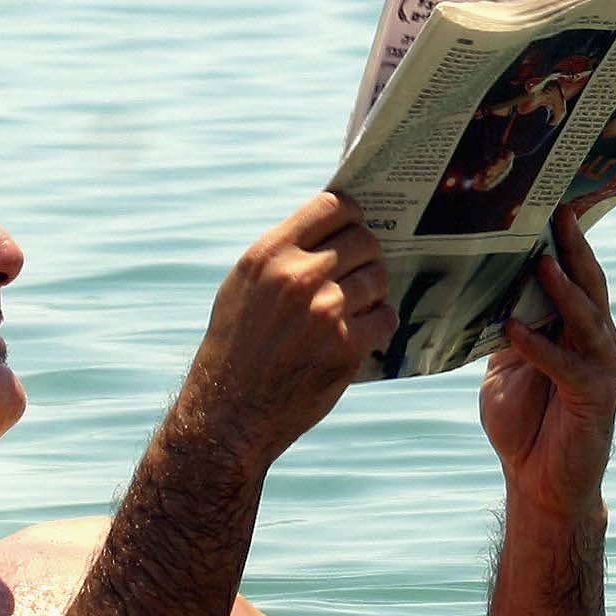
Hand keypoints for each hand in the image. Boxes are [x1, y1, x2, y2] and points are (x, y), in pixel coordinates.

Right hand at [176, 191, 393, 472]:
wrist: (229, 409)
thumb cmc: (236, 345)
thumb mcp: (246, 284)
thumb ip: (285, 254)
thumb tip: (333, 230)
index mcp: (270, 254)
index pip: (332, 206)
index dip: (353, 212)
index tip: (356, 222)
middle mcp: (298, 276)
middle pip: (364, 241)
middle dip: (367, 254)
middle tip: (360, 270)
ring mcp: (326, 311)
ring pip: (378, 278)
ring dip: (374, 290)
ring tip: (355, 305)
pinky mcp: (346, 346)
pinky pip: (385, 317)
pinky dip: (380, 323)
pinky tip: (362, 331)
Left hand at [480, 206, 615, 526]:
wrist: (542, 485)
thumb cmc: (523, 423)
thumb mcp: (506, 365)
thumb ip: (505, 326)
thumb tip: (477, 284)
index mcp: (576, 328)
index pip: (575, 274)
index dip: (566, 240)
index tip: (550, 200)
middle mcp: (597, 342)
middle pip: (590, 285)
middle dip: (574, 248)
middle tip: (557, 211)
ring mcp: (602, 369)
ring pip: (588, 319)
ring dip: (564, 291)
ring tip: (541, 263)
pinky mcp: (596, 400)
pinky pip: (568, 366)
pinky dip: (540, 347)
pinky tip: (514, 329)